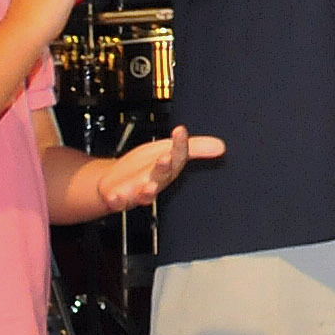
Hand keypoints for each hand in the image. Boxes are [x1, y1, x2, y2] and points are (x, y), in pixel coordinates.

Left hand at [70, 125, 225, 214]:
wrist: (113, 183)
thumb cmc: (142, 167)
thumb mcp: (167, 150)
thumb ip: (193, 147)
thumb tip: (221, 145)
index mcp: (168, 168)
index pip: (178, 156)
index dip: (180, 145)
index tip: (179, 131)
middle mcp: (155, 181)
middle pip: (163, 175)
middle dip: (164, 167)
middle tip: (166, 157)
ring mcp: (137, 192)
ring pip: (145, 194)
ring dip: (147, 191)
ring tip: (149, 186)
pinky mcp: (119, 199)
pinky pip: (118, 203)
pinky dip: (116, 201)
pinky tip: (114, 196)